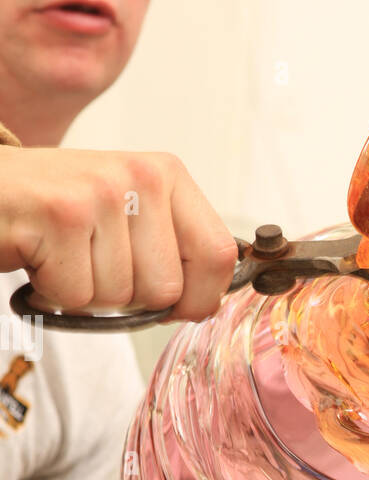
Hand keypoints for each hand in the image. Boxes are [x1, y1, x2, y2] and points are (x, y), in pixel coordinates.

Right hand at [0, 146, 236, 320]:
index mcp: (166, 174)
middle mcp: (140, 176)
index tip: (172, 303)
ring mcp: (100, 192)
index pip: (218, 254)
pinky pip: (78, 296)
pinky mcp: (60, 216)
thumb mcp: (128, 217)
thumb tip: (208, 305)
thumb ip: (172, 251)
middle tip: (92, 265)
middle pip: (167, 289)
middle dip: (128, 299)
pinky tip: (40, 257)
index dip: (198, 297)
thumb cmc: (56, 213)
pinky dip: (52, 292)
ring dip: (85, 294)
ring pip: (120, 297)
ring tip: (62, 255)